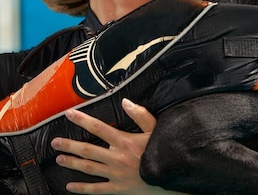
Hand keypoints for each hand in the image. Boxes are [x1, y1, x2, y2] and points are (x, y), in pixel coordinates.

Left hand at [51, 98, 179, 193]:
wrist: (171, 178)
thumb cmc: (165, 152)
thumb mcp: (157, 130)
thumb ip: (141, 115)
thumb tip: (126, 102)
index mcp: (125, 141)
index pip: (99, 128)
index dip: (83, 120)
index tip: (69, 114)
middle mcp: (116, 157)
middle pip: (88, 150)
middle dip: (70, 145)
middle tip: (55, 142)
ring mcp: (115, 174)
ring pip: (88, 168)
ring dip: (72, 163)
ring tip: (60, 159)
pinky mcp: (117, 188)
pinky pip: (96, 189)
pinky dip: (82, 188)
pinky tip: (70, 186)